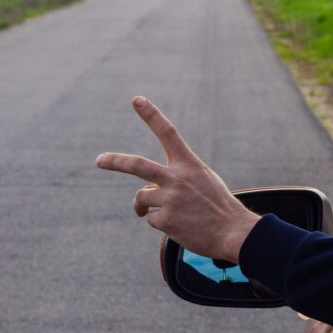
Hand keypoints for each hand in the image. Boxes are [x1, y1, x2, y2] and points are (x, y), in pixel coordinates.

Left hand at [95, 96, 260, 262]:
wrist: (233, 233)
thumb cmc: (218, 206)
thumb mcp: (203, 179)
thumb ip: (177, 176)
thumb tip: (146, 188)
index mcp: (189, 164)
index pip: (168, 133)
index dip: (151, 115)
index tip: (136, 99)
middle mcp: (177, 178)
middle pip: (137, 165)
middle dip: (114, 162)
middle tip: (99, 160)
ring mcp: (171, 199)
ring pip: (142, 198)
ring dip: (146, 206)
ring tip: (169, 214)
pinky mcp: (166, 220)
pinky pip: (150, 218)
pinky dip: (160, 223)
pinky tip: (179, 226)